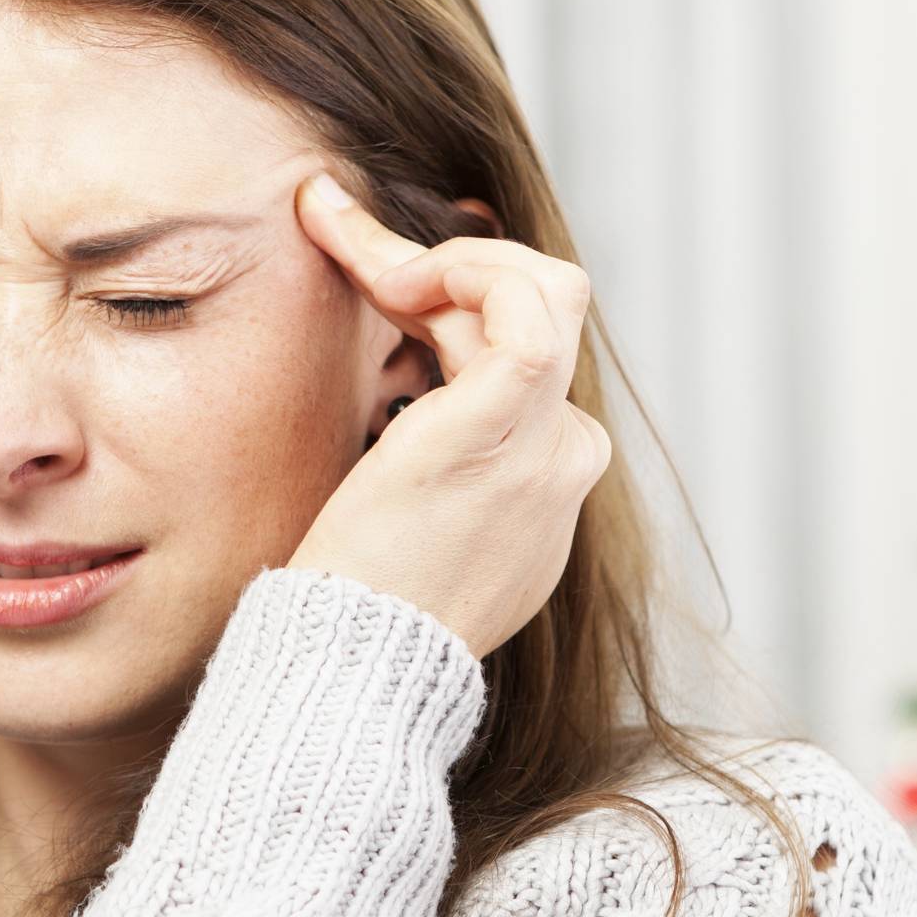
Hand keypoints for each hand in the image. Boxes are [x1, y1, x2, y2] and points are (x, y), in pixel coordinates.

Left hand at [284, 172, 611, 660]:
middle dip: (455, 265)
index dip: (451, 303)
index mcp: (540, 487)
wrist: (355, 665)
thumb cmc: (354, 610)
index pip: (521, 358)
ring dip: (454, 257)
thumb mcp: (409, 534)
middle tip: (356, 250)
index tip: (373, 275)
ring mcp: (546, 445)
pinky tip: (394, 275)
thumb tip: (400, 412)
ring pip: (548, 293)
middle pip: (543, 313)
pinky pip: (524, 309)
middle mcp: (562, 463)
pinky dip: (468, 268)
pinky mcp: (505, 426)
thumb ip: (430, 473)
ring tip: (370, 264)